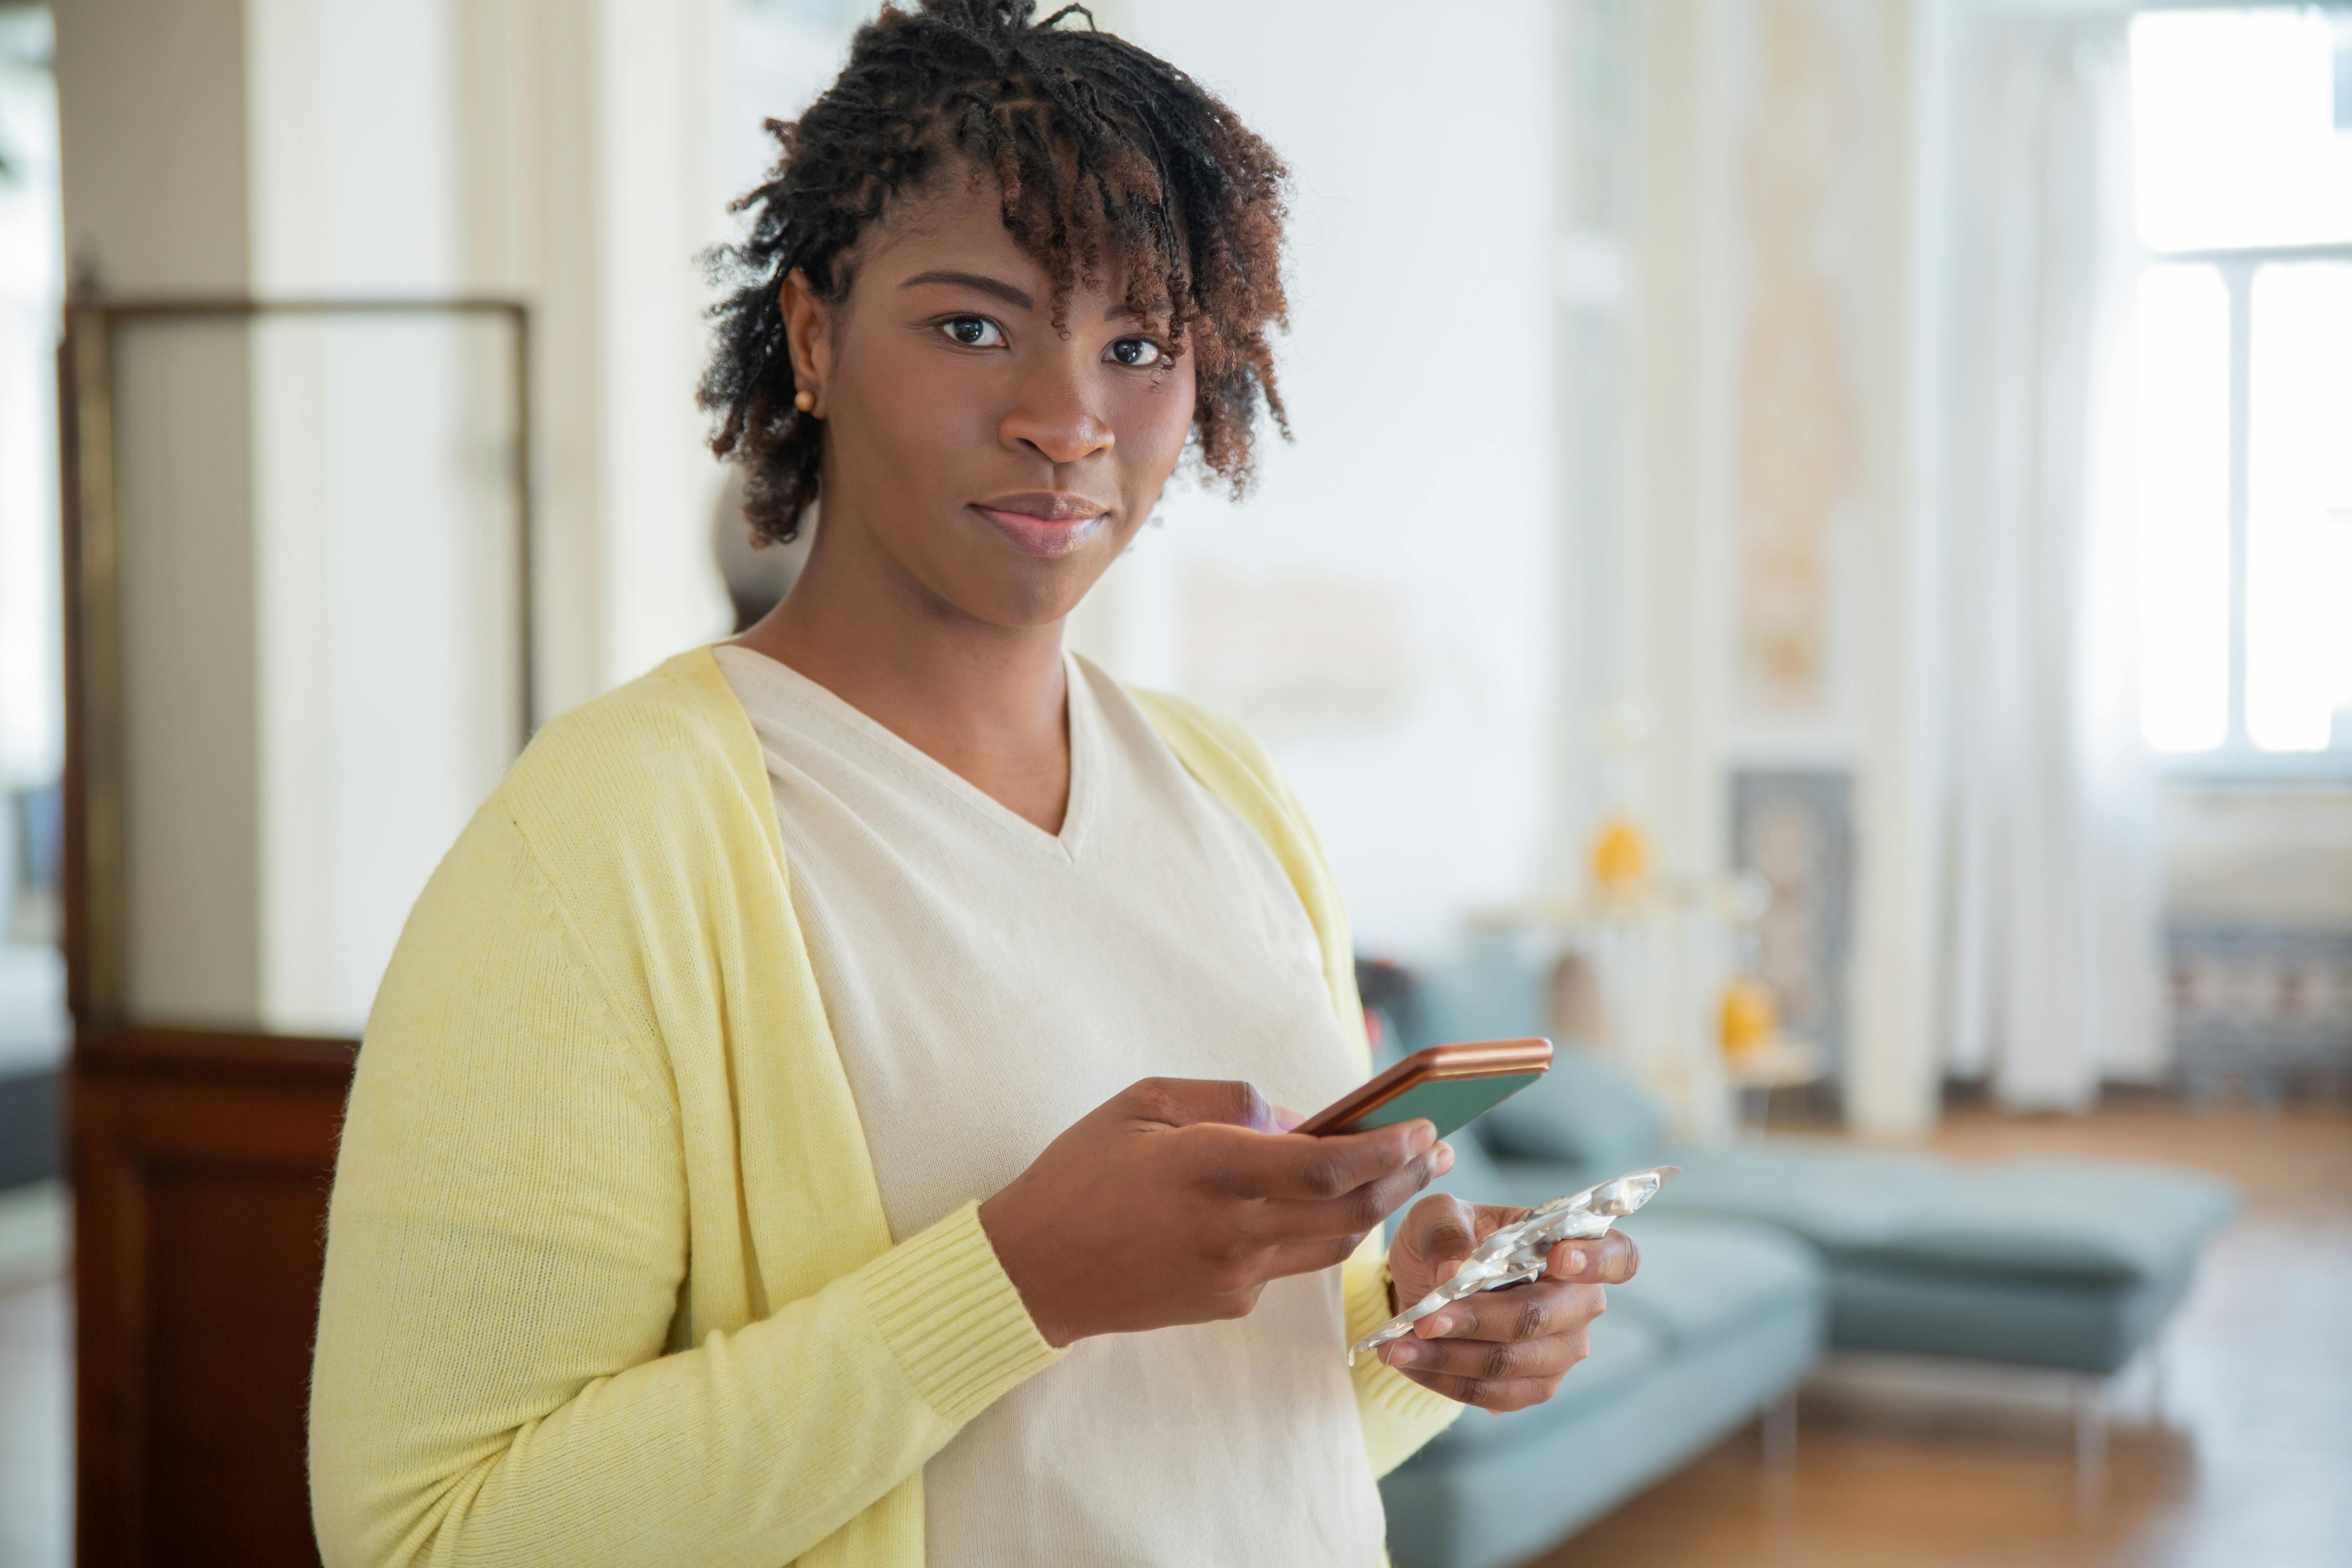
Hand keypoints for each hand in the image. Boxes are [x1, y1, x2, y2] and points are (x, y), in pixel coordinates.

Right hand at [977, 1078, 1447, 1346]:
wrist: (1031, 1271)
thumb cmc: (1079, 1173)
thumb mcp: (1143, 1104)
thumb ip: (1228, 1102)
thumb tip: (1301, 1120)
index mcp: (1209, 1168)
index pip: (1328, 1166)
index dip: (1388, 1148)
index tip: (1424, 1127)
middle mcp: (1231, 1229)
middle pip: (1350, 1213)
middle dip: (1405, 1179)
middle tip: (1439, 1150)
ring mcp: (1233, 1276)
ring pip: (1332, 1245)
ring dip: (1377, 1210)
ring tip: (1406, 1174)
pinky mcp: (1227, 1303)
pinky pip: (1287, 1263)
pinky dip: (1310, 1231)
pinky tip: (1315, 1206)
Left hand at [1377, 1195, 1640, 1411]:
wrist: (1427, 1283)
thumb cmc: (1446, 1238)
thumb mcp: (1436, 1216)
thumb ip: (1446, 1233)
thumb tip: (1451, 1271)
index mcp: (1572, 1246)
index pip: (1618, 1256)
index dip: (1597, 1260)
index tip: (1559, 1257)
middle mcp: (1580, 1302)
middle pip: (1543, 1317)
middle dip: (1478, 1319)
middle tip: (1424, 1319)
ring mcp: (1562, 1349)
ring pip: (1512, 1362)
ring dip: (1450, 1357)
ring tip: (1398, 1347)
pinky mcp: (1535, 1385)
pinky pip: (1495, 1394)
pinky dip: (1447, 1381)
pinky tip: (1410, 1364)